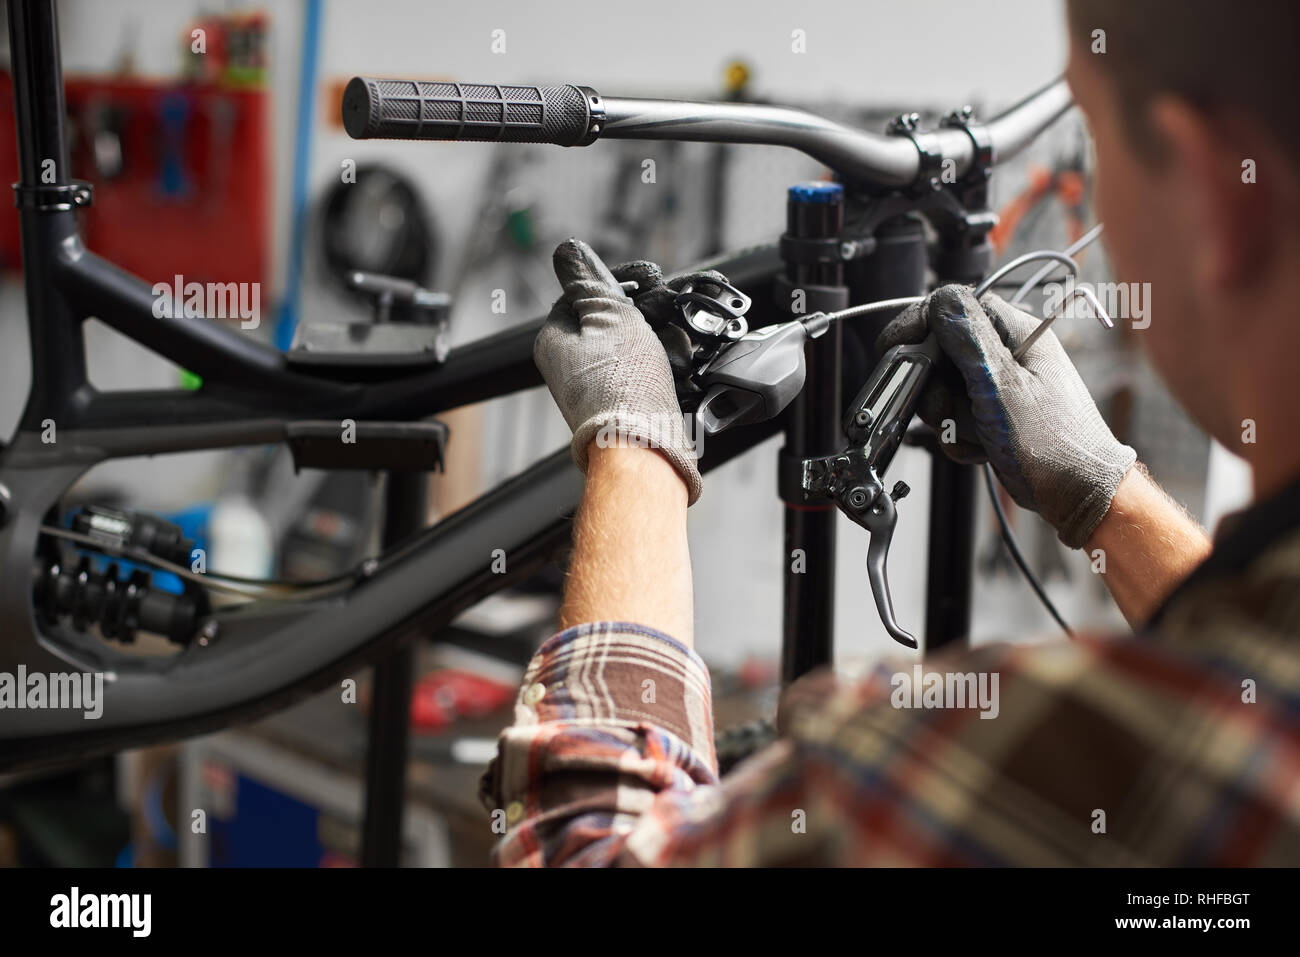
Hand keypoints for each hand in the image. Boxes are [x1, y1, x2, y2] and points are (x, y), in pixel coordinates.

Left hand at [535, 238, 702, 503]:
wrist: (643, 446)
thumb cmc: (622, 382)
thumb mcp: (608, 314)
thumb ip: (589, 280)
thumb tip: (566, 250)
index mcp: (555, 339)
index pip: (581, 293)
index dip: (618, 279)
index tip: (649, 276)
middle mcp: (570, 364)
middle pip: (609, 318)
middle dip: (644, 308)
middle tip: (668, 301)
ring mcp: (596, 386)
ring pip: (632, 343)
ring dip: (659, 334)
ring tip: (674, 340)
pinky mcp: (622, 403)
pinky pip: (643, 370)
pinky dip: (663, 361)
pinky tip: (678, 363)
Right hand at [876, 285, 1135, 547]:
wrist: (1079, 493)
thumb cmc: (1054, 444)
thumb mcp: (1002, 386)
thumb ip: (968, 340)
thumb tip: (942, 298)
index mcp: (1017, 333)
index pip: (956, 308)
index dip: (921, 324)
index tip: (895, 346)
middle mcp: (1008, 354)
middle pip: (942, 352)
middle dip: (935, 387)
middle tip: (945, 410)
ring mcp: (1001, 385)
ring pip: (945, 388)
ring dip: (949, 417)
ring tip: (974, 433)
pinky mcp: (994, 412)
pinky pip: (957, 416)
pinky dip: (960, 435)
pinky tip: (982, 447)